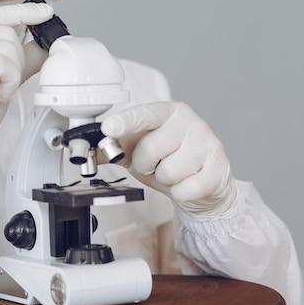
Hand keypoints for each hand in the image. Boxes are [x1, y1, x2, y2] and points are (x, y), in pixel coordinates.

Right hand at [0, 2, 53, 186]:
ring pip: (10, 49)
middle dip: (15, 64)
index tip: (47, 13)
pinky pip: (5, 65)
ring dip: (10, 77)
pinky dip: (7, 84)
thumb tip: (44, 46)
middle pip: (10, 34)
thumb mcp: (0, 80)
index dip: (25, 13)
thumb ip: (19, 60)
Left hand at [101, 101, 237, 218]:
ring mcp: (208, 143)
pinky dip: (180, 192)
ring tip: (173, 173)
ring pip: (169, 171)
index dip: (126, 121)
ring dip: (165, 179)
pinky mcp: (218, 168)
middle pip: (152, 148)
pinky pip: (185, 189)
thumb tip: (85, 150)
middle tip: (155, 164)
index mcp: (169, 112)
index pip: (145, 113)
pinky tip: (187, 183)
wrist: (204, 181)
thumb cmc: (170, 160)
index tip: (109, 128)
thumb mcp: (139, 151)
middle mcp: (191, 122)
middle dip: (147, 163)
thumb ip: (114, 148)